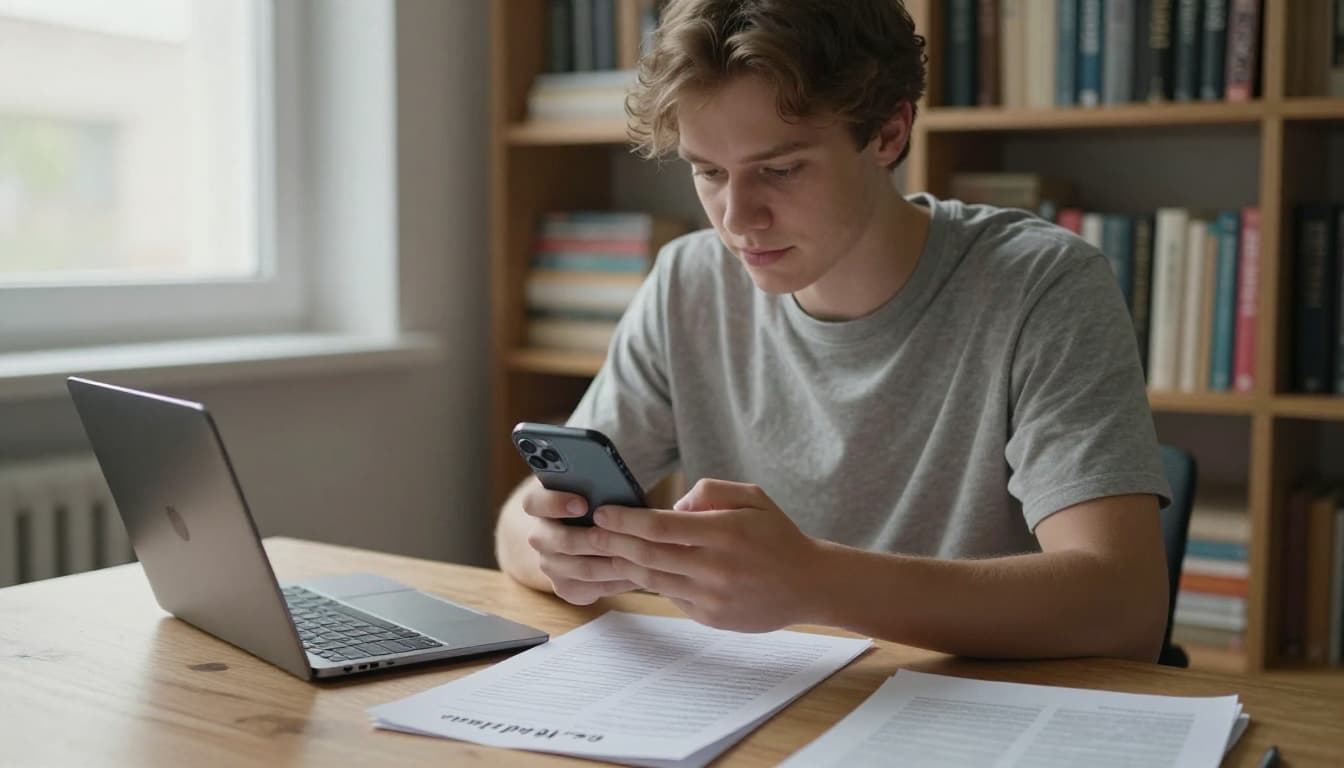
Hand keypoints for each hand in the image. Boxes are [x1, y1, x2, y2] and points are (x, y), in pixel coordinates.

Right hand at [518, 482, 639, 604]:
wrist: (578, 532)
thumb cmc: (596, 501)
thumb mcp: (593, 485)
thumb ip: (600, 482)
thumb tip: (625, 484)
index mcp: (539, 504)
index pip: (534, 502)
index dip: (556, 503)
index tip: (583, 504)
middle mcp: (540, 536)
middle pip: (561, 541)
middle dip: (595, 539)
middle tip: (623, 535)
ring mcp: (550, 565)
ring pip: (582, 568)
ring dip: (614, 562)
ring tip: (643, 555)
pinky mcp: (565, 588)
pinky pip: (593, 588)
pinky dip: (618, 581)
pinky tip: (640, 572)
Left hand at [591, 479, 826, 631]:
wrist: (810, 584)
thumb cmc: (778, 535)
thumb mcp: (752, 497)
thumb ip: (710, 492)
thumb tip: (673, 506)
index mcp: (722, 533)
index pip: (660, 526)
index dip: (625, 519)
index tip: (602, 511)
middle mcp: (714, 567)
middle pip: (647, 554)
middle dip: (610, 542)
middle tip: (586, 532)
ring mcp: (710, 596)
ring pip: (652, 578)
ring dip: (622, 564)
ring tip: (601, 551)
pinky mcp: (709, 617)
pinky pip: (670, 596)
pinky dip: (651, 581)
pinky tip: (636, 568)